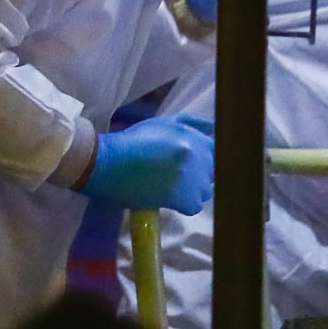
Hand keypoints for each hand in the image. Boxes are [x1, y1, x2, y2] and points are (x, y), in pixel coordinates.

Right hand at [81, 113, 214, 213]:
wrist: (109, 163)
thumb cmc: (134, 141)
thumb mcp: (165, 123)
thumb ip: (193, 124)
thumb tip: (216, 129)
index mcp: (193, 137)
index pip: (217, 152)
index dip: (206, 161)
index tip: (192, 165)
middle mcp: (196, 155)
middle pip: (213, 172)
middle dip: (199, 176)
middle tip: (176, 177)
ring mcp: (191, 177)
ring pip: (205, 190)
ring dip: (191, 191)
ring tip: (170, 187)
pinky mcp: (182, 196)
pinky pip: (194, 205)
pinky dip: (182, 205)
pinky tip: (167, 197)